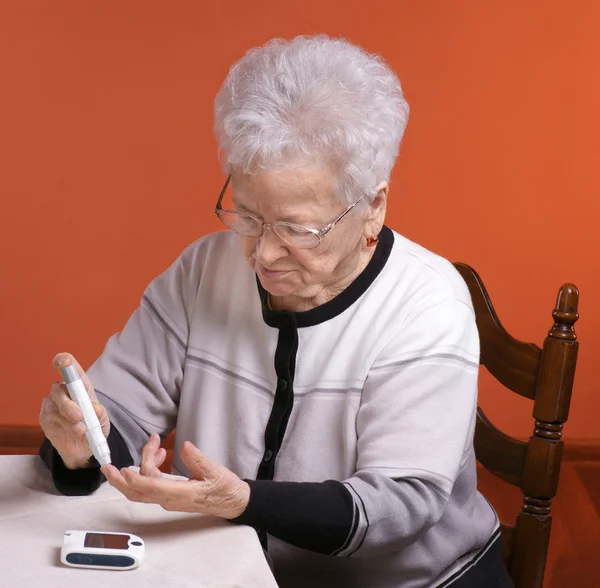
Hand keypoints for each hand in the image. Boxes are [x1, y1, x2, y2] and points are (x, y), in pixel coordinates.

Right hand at [39, 352, 109, 468]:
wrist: (85, 447)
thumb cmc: (94, 426)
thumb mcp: (102, 420)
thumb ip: (99, 414)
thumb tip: (95, 409)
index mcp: (80, 386)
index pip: (71, 369)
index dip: (65, 362)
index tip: (63, 362)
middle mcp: (64, 392)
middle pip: (59, 390)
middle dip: (68, 404)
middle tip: (78, 416)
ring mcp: (52, 405)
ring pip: (54, 407)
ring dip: (67, 420)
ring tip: (81, 430)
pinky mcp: (45, 418)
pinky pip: (49, 419)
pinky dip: (62, 427)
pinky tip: (72, 432)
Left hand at [102, 439, 250, 519]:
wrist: (233, 502)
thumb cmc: (225, 488)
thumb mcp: (216, 471)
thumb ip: (198, 459)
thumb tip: (185, 446)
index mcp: (182, 494)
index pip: (153, 488)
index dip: (136, 480)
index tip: (123, 471)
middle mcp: (170, 499)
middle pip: (138, 493)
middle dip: (121, 481)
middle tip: (109, 467)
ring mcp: (169, 498)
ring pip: (144, 487)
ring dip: (142, 464)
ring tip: (154, 444)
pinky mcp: (170, 495)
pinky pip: (152, 484)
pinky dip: (150, 468)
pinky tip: (160, 455)